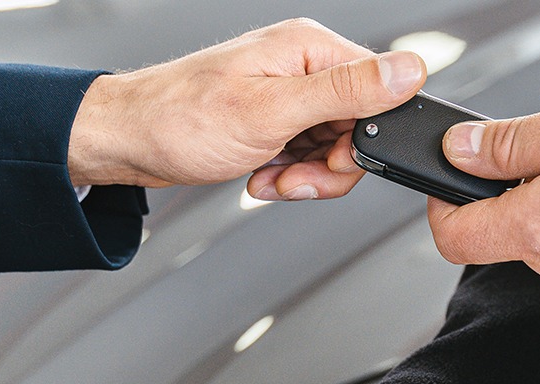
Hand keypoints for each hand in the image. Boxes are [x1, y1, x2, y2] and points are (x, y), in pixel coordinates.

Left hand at [68, 18, 425, 196]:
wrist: (129, 142)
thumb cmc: (182, 119)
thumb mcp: (274, 110)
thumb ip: (347, 92)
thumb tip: (409, 70)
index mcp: (311, 49)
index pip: (380, 92)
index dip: (363, 139)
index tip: (332, 160)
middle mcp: (303, 66)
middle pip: (358, 128)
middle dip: (329, 166)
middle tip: (293, 177)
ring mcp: (288, 94)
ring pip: (333, 148)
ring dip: (306, 175)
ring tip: (270, 177)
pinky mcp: (275, 120)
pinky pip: (307, 155)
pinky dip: (288, 174)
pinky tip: (262, 175)